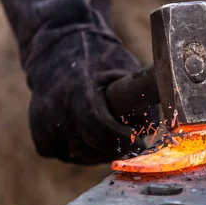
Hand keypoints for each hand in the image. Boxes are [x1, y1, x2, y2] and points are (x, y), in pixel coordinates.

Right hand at [0, 0, 157, 163]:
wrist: (58, 48)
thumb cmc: (102, 59)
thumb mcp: (127, 70)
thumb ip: (143, 95)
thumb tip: (169, 124)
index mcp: (80, 87)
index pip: (100, 128)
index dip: (123, 140)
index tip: (140, 139)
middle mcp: (57, 105)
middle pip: (90, 147)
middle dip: (115, 147)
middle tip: (132, 141)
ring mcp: (42, 119)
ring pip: (77, 155)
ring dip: (97, 151)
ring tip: (110, 133)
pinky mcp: (37, 131)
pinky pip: (60, 153)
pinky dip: (77, 149)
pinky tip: (88, 135)